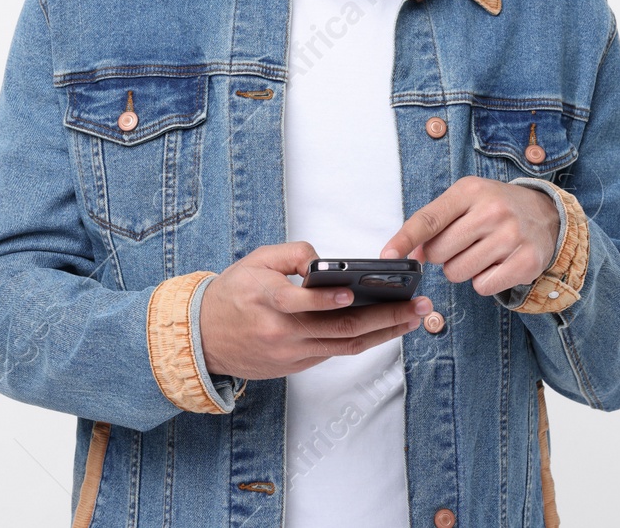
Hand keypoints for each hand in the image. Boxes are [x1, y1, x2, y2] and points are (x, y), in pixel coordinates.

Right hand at [199, 241, 433, 379]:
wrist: (203, 338)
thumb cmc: (233, 294)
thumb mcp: (256, 261)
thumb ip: (292, 253)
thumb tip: (326, 262)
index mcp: (266, 300)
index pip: (298, 302)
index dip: (326, 299)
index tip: (353, 291)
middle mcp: (281, 332)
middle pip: (339, 328)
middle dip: (384, 316)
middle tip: (416, 306)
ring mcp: (290, 354)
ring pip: (345, 346)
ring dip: (384, 333)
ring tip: (412, 318)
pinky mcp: (296, 366)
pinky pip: (334, 352)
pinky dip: (363, 340)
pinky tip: (386, 328)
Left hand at [379, 177, 557, 296]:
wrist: (547, 213)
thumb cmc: (495, 207)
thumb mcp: (465, 200)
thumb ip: (434, 222)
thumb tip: (407, 252)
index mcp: (470, 191)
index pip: (428, 219)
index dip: (404, 239)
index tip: (386, 257)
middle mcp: (492, 211)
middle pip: (439, 253)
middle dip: (443, 255)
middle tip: (463, 243)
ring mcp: (511, 236)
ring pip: (458, 273)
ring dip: (462, 269)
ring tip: (481, 252)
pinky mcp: (526, 262)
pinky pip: (482, 287)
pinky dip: (483, 281)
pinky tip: (497, 264)